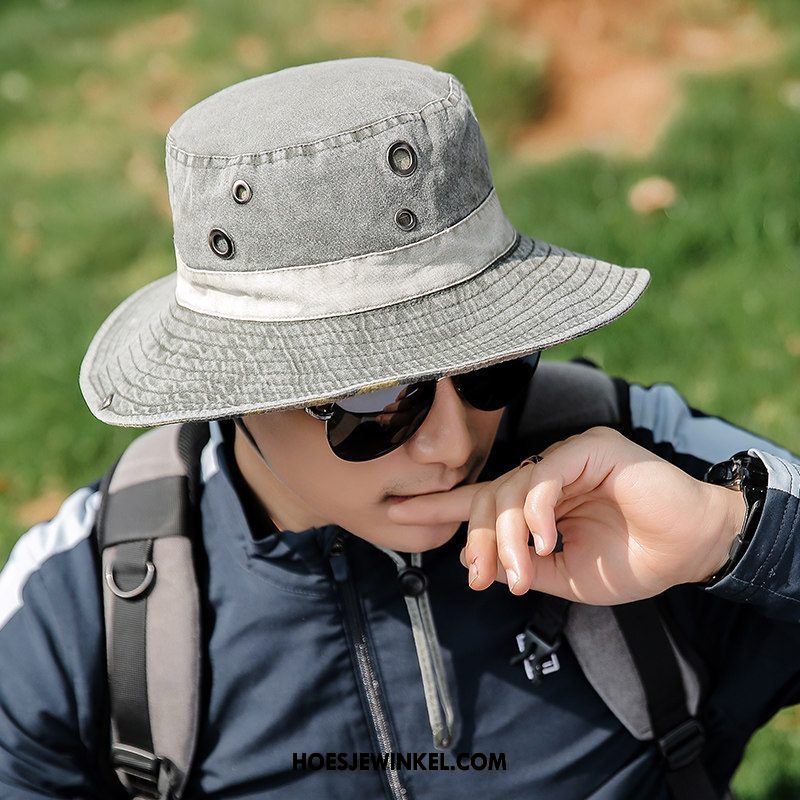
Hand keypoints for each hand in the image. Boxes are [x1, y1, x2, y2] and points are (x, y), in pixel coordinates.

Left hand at [386, 426, 745, 603]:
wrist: (689, 551)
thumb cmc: (631, 561)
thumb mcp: (564, 576)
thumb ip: (523, 566)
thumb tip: (479, 565)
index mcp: (537, 499)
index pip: (480, 497)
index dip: (438, 505)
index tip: (394, 514)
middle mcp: (546, 472)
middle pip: (489, 495)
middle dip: (476, 538)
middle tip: (479, 576)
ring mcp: (567, 457)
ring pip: (512, 487)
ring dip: (506, 535)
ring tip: (516, 571)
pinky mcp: (591, 450)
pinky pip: (545, 477)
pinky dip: (536, 512)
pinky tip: (543, 541)